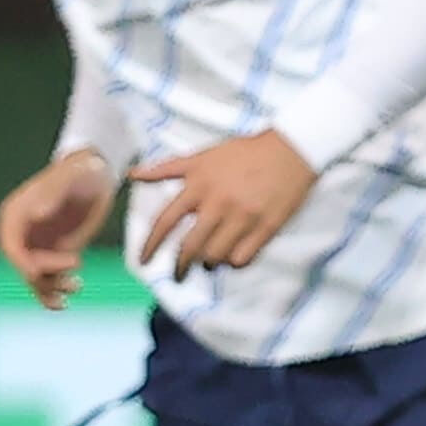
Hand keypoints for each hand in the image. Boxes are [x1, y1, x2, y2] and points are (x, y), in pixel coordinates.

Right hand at [0, 150, 115, 308]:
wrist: (97, 175)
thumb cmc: (81, 170)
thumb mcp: (69, 176)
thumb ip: (52, 193)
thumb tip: (36, 214)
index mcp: (16, 215)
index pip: (11, 246)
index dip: (20, 262)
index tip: (36, 272)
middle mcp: (23, 234)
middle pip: (23, 266)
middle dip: (43, 274)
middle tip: (76, 261)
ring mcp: (38, 245)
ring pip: (36, 278)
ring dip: (51, 288)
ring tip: (75, 285)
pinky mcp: (56, 254)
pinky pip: (50, 279)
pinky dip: (54, 292)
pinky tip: (66, 299)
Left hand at [128, 127, 319, 277]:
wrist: (291, 150)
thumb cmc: (244, 152)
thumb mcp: (203, 156)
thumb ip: (167, 168)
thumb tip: (133, 175)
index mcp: (199, 185)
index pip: (166, 221)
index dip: (151, 244)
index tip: (143, 260)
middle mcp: (218, 204)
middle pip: (190, 247)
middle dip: (179, 266)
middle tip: (178, 275)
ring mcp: (243, 217)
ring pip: (215, 256)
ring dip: (208, 263)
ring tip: (209, 260)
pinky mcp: (266, 228)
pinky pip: (242, 258)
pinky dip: (232, 263)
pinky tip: (232, 257)